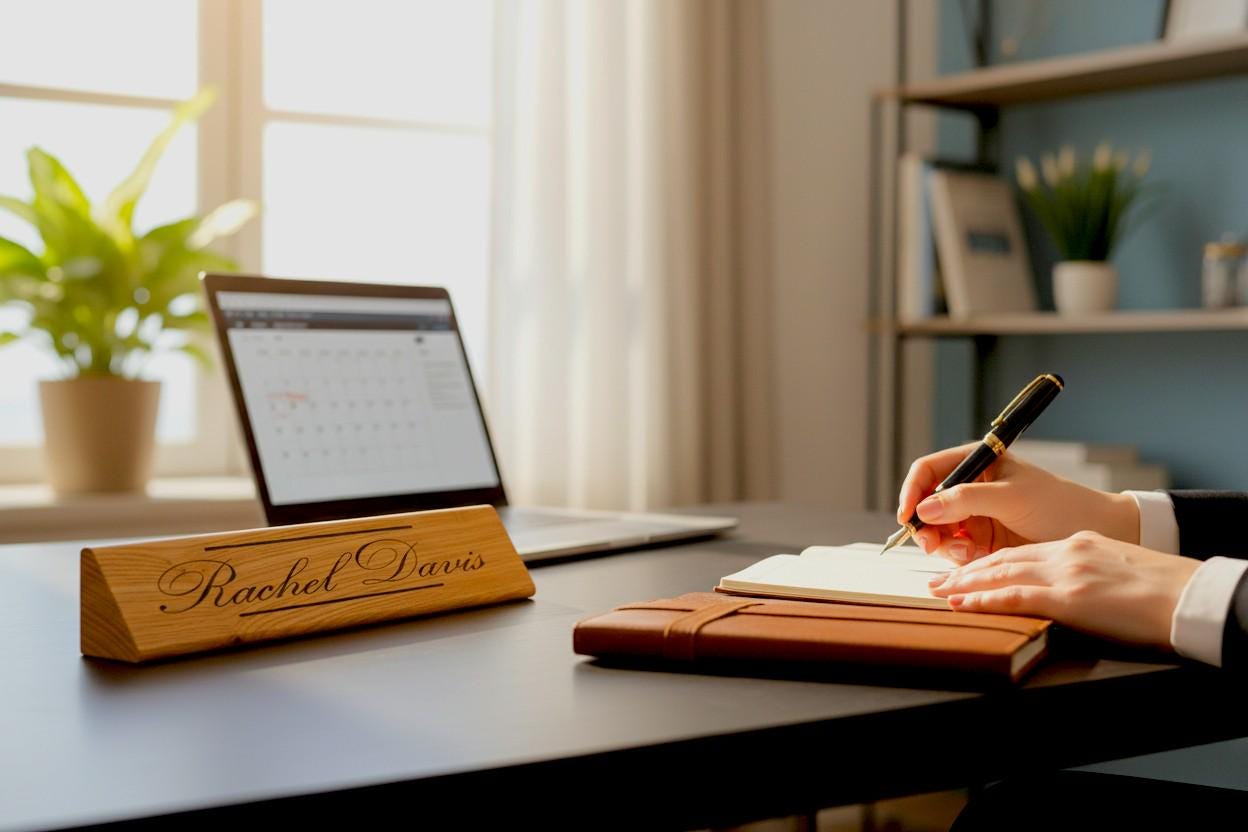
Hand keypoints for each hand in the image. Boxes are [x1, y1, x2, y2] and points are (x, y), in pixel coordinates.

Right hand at [897, 443, 1140, 563]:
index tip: (908, 513)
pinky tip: (972, 557)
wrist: (1091, 534)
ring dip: (942, 543)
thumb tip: (924, 509)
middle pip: (926, 503)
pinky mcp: (981, 542)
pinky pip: (953, 550)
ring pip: (937, 530)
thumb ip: (965, 500)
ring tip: (962, 551)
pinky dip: (956, 557)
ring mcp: (974, 516)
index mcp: (976, 463)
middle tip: (930, 541)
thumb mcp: (1010, 496)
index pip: (929, 471)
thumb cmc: (1059, 504)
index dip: (913, 490)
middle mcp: (970, 488)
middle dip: (925, 523)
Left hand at [928, 531, 1199, 648]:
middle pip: (1003, 559)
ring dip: (965, 584)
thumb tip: (1068, 586)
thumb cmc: (1159, 588)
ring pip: (1002, 574)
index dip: (988, 561)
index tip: (966, 569)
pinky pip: (1016, 597)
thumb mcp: (1114, 566)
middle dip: (967, 571)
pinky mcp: (1069, 597)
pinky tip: (963, 604)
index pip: (1020, 551)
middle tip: (937, 582)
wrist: (1186, 594)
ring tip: (939, 592)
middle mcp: (1065, 552)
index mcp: (1076, 543)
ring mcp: (1065, 574)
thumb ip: (1084, 569)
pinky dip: (985, 600)